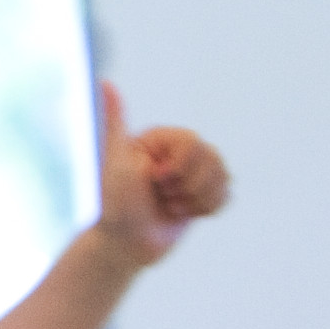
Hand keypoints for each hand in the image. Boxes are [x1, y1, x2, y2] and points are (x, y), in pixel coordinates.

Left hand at [92, 84, 228, 270]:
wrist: (121, 246)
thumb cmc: (112, 203)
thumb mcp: (114, 160)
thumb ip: (113, 122)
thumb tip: (103, 83)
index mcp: (162, 139)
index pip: (194, 144)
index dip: (177, 168)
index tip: (153, 179)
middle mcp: (179, 152)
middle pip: (212, 159)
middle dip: (185, 186)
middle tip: (158, 195)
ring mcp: (193, 173)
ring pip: (223, 177)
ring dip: (194, 200)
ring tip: (167, 205)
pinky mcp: (202, 194)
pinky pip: (226, 196)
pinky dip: (205, 209)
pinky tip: (182, 213)